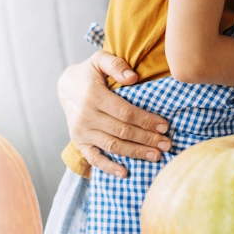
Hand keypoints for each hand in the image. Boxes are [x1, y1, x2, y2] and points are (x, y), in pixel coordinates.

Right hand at [59, 50, 170, 177]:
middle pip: (122, 131)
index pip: (125, 112)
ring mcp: (81, 132)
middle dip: (147, 138)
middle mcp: (86, 116)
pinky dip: (109, 168)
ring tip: (156, 156)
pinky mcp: (79, 142)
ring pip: (113, 145)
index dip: (146, 120)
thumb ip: (116, 64)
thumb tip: (133, 78)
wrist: (65, 87)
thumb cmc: (88, 73)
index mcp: (93, 95)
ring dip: (136, 153)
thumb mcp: (99, 60)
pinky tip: (125, 173)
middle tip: (167, 144)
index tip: (164, 126)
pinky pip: (94, 158)